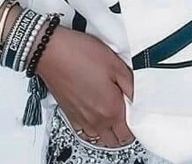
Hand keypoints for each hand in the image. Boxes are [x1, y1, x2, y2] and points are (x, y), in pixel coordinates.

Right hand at [36, 27, 134, 147]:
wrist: (51, 51)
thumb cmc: (80, 54)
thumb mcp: (116, 64)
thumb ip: (132, 85)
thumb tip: (140, 98)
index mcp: (110, 110)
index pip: (131, 133)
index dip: (139, 121)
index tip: (140, 108)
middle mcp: (95, 121)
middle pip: (117, 140)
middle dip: (126, 129)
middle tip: (129, 110)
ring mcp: (81, 120)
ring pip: (102, 137)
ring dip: (111, 129)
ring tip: (115, 108)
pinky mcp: (70, 115)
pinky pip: (87, 130)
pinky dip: (96, 125)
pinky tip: (98, 107)